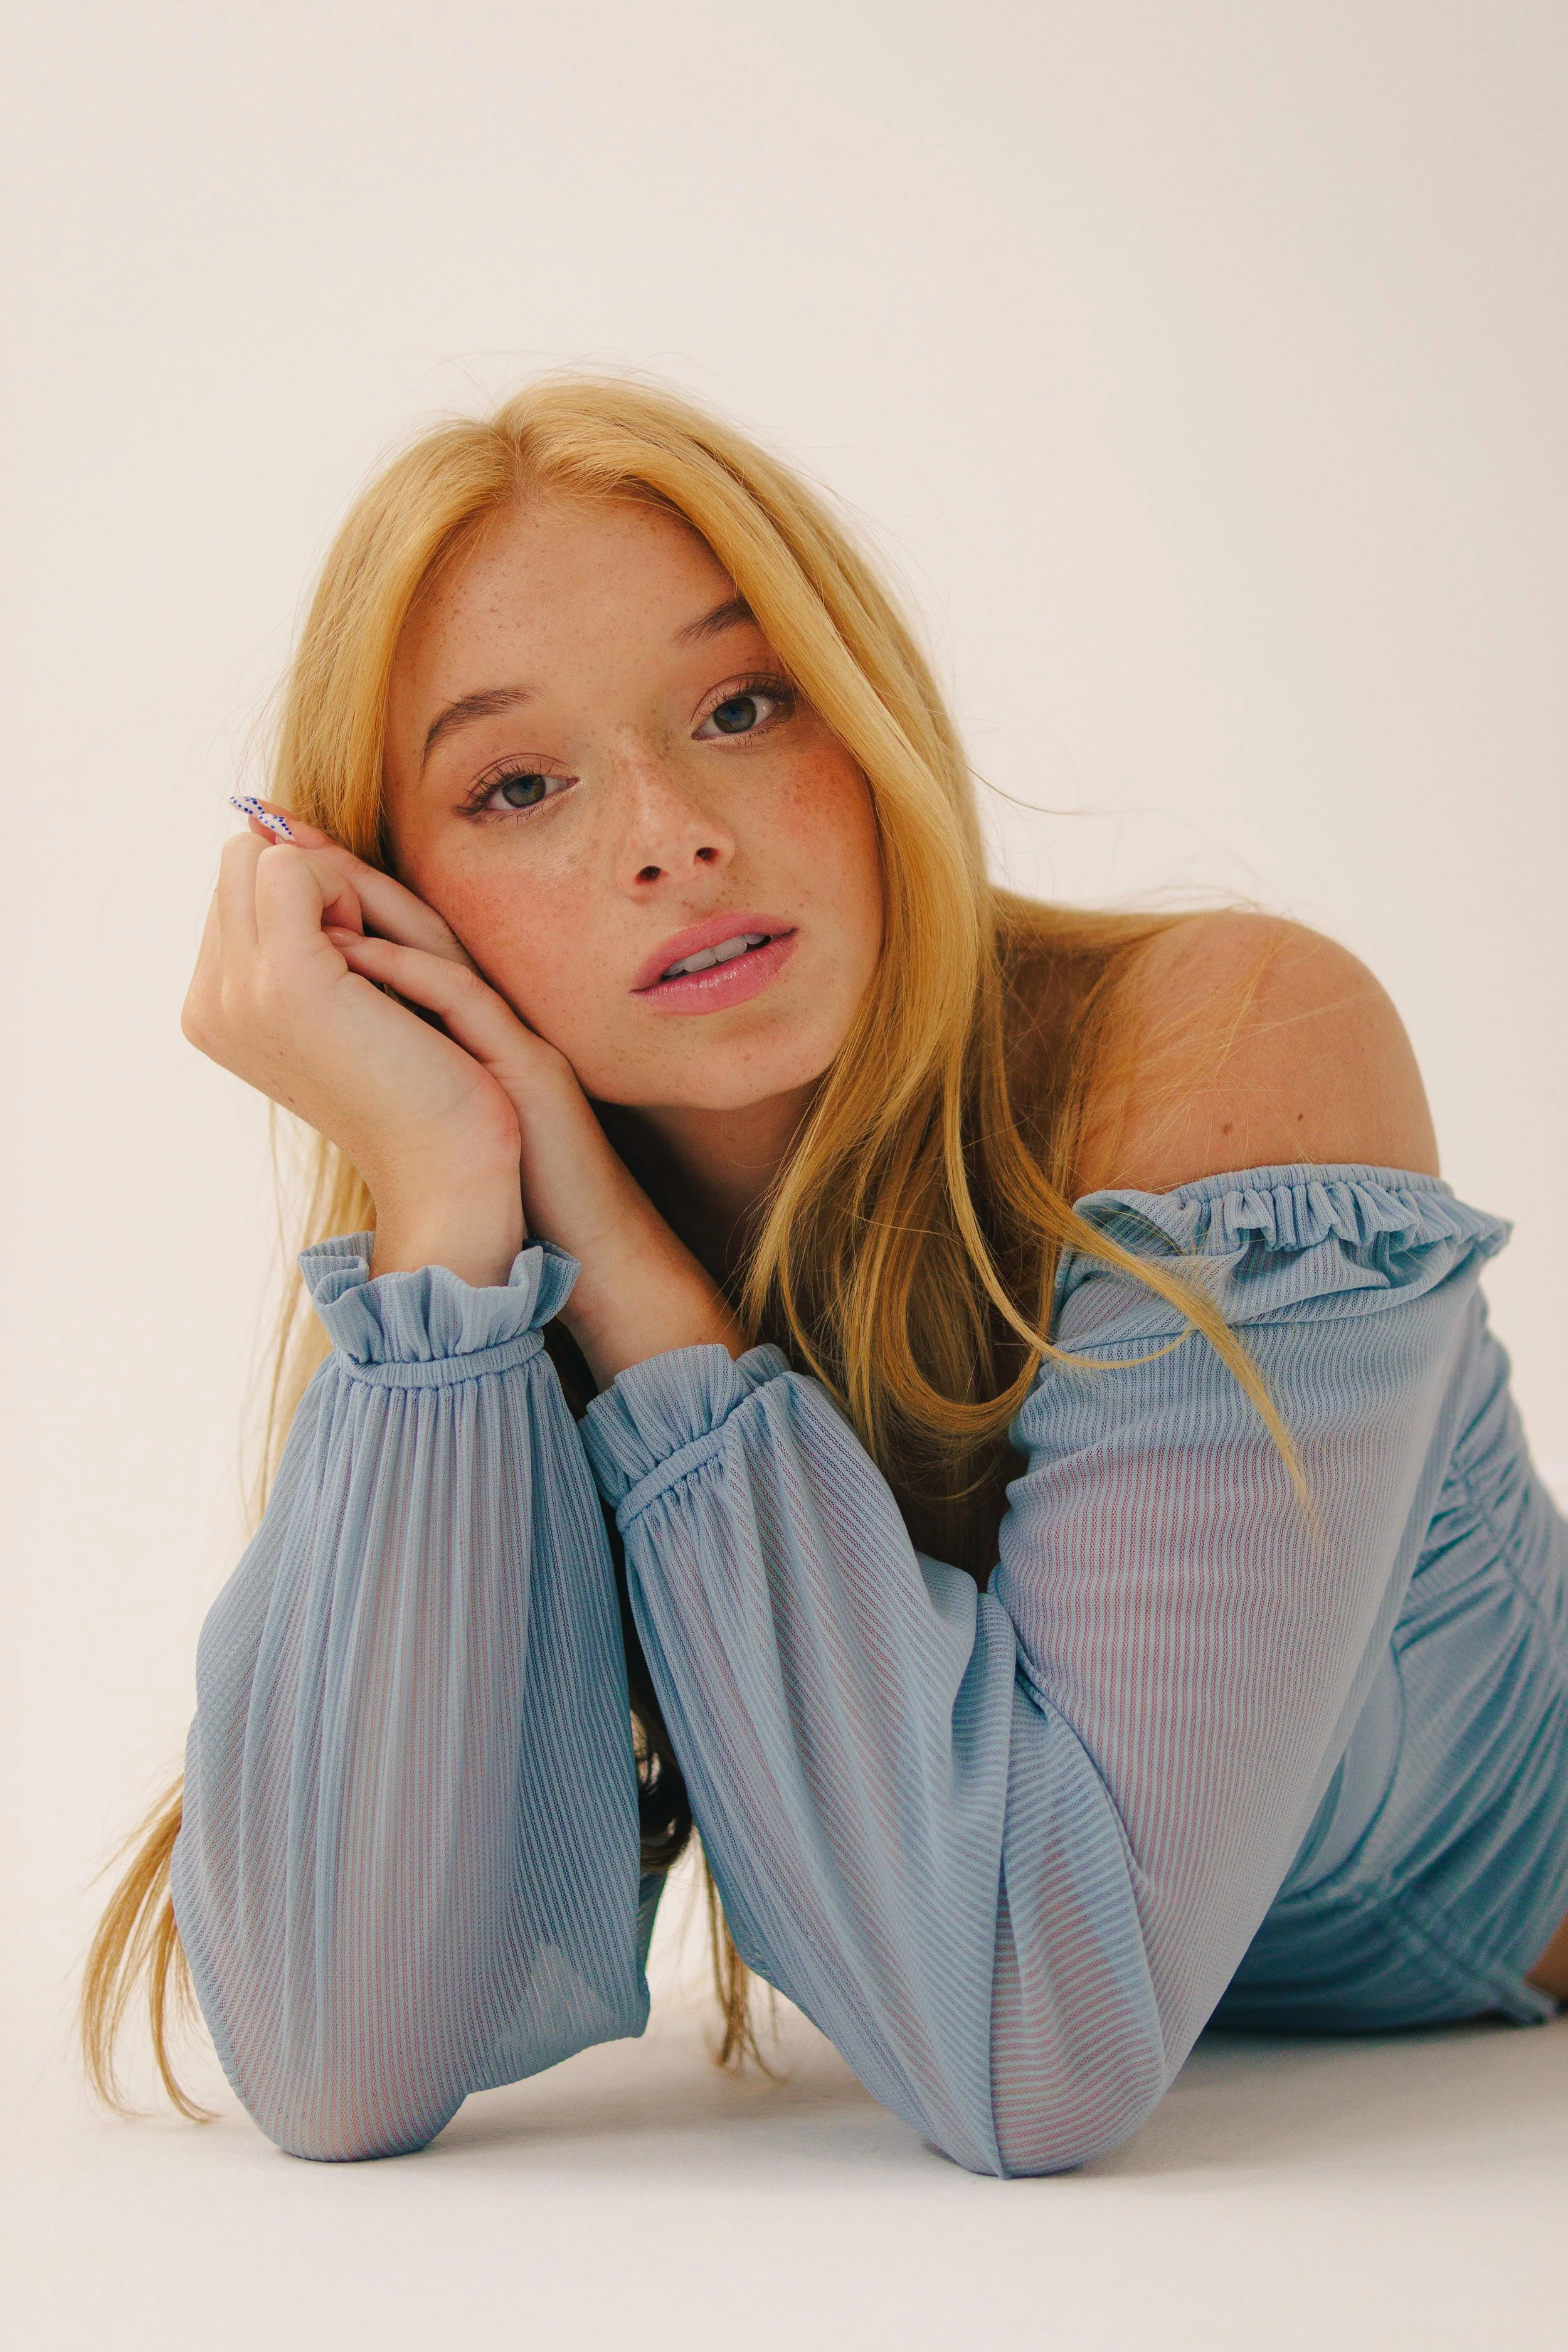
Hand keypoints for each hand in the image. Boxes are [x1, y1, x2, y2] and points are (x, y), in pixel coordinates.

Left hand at [194, 806, 742, 1376]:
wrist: (571, 1239)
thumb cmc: (499, 1177)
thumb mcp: (435, 1101)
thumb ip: (396, 1048)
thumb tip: (326, 1014)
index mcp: (464, 1021)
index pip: (394, 935)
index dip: (334, 890)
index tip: (276, 851)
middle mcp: (490, 1017)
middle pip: (412, 923)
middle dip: (340, 878)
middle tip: (281, 835)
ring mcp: (512, 1038)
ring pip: (440, 950)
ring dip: (371, 907)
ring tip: (310, 875)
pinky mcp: (529, 1070)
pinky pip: (465, 1006)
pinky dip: (409, 976)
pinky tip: (353, 956)